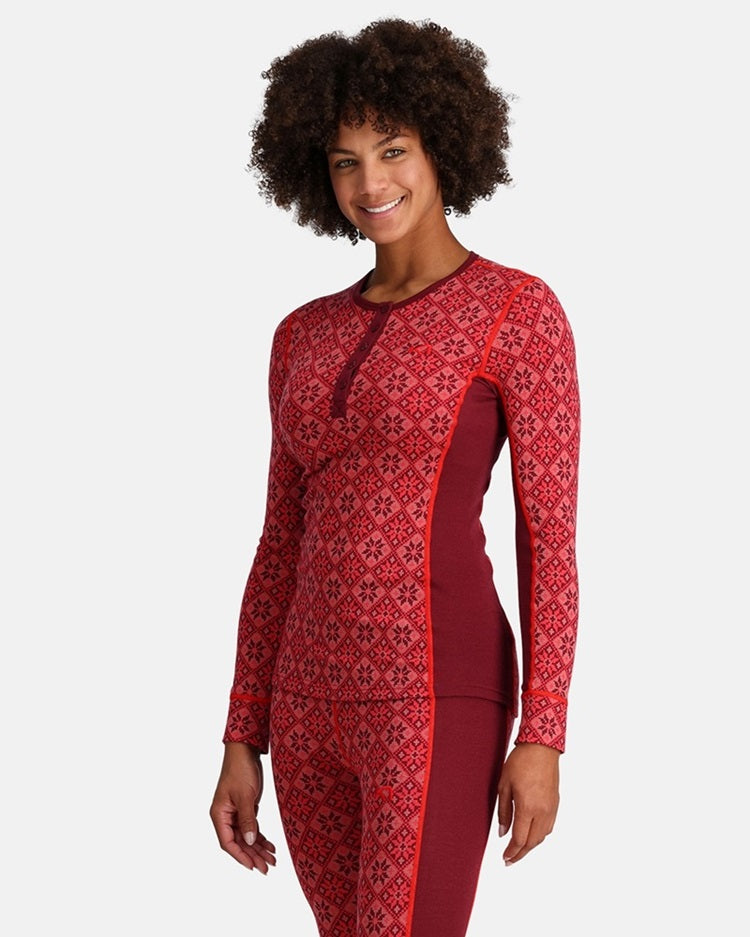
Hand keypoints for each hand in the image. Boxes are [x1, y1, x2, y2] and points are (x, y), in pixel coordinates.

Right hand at [209, 742, 276, 872]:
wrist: (245, 750)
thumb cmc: (240, 769)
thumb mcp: (245, 795)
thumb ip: (248, 819)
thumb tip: (250, 842)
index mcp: (219, 814)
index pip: (228, 842)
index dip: (240, 856)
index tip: (253, 866)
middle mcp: (225, 816)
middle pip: (239, 842)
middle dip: (254, 855)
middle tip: (268, 867)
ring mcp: (235, 812)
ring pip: (247, 836)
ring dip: (259, 848)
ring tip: (273, 860)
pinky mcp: (245, 808)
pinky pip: (252, 827)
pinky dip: (261, 837)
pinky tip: (271, 846)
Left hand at [496, 741, 559, 865]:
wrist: (541, 747)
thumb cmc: (520, 762)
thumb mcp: (504, 785)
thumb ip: (503, 812)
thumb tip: (502, 833)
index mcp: (527, 807)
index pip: (520, 839)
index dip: (511, 852)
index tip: (504, 858)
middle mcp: (542, 812)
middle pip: (532, 842)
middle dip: (520, 854)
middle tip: (509, 860)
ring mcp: (551, 808)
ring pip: (542, 837)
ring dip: (531, 846)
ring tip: (519, 849)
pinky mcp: (556, 804)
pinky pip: (549, 827)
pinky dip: (539, 836)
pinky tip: (532, 835)